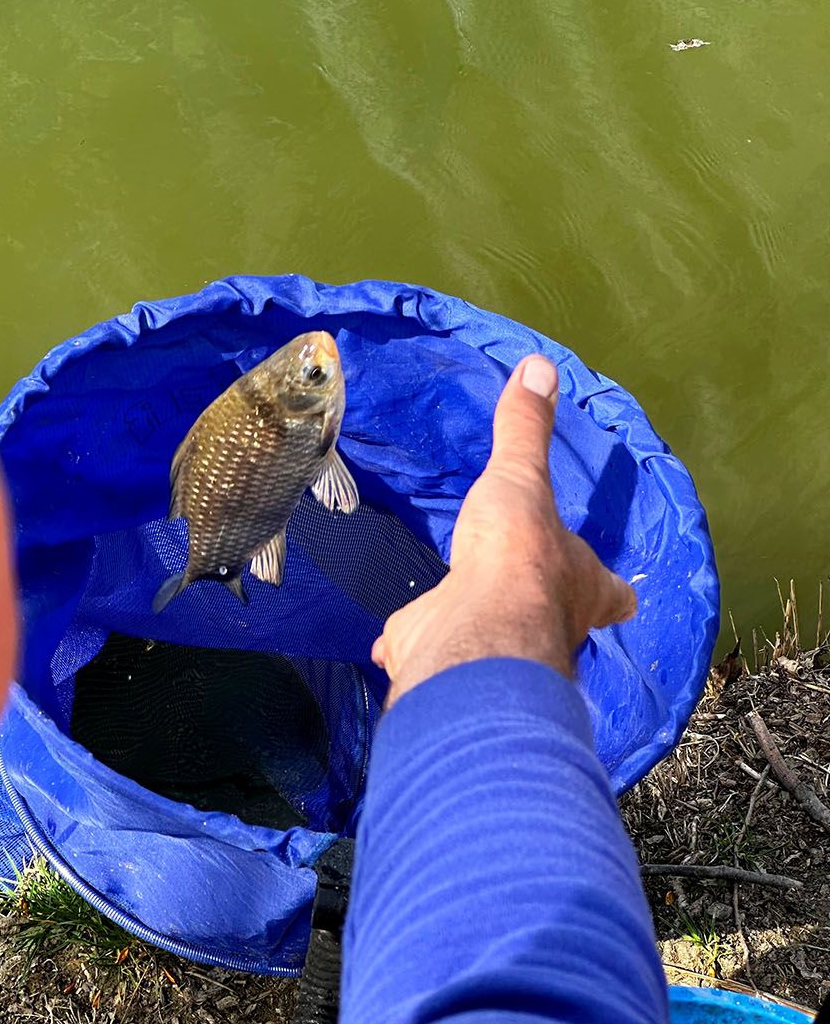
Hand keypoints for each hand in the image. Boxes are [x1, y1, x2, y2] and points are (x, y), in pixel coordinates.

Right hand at [372, 354, 636, 704]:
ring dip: (481, 620)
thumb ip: (526, 429)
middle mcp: (549, 626)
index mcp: (582, 585)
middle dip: (539, 604)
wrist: (473, 627)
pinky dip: (419, 637)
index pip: (612, 592)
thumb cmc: (517, 553)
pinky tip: (404, 631)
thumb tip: (539, 367)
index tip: (619, 591)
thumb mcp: (523, 477)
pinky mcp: (444, 656)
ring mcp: (496, 646)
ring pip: (493, 634)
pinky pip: (432, 644)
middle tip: (527, 585)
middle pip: (553, 618)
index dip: (612, 590)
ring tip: (466, 601)